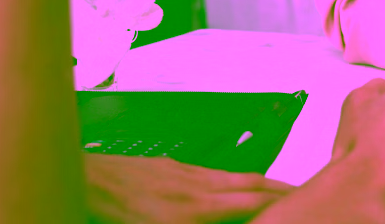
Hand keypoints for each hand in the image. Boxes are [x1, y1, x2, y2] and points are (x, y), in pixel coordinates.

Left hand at [83, 153, 291, 223]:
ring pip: (232, 175)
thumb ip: (199, 223)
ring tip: (278, 190)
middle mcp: (193, 187)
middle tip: (305, 193)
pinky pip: (211, 172)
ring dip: (260, 182)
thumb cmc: (110, 214)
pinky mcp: (168, 166)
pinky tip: (231, 186)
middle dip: (281, 188)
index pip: (251, 203)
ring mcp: (181, 172)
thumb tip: (226, 216)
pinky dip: (232, 179)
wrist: (79, 179)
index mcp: (193, 210)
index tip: (303, 204)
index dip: (281, 203)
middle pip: (250, 184)